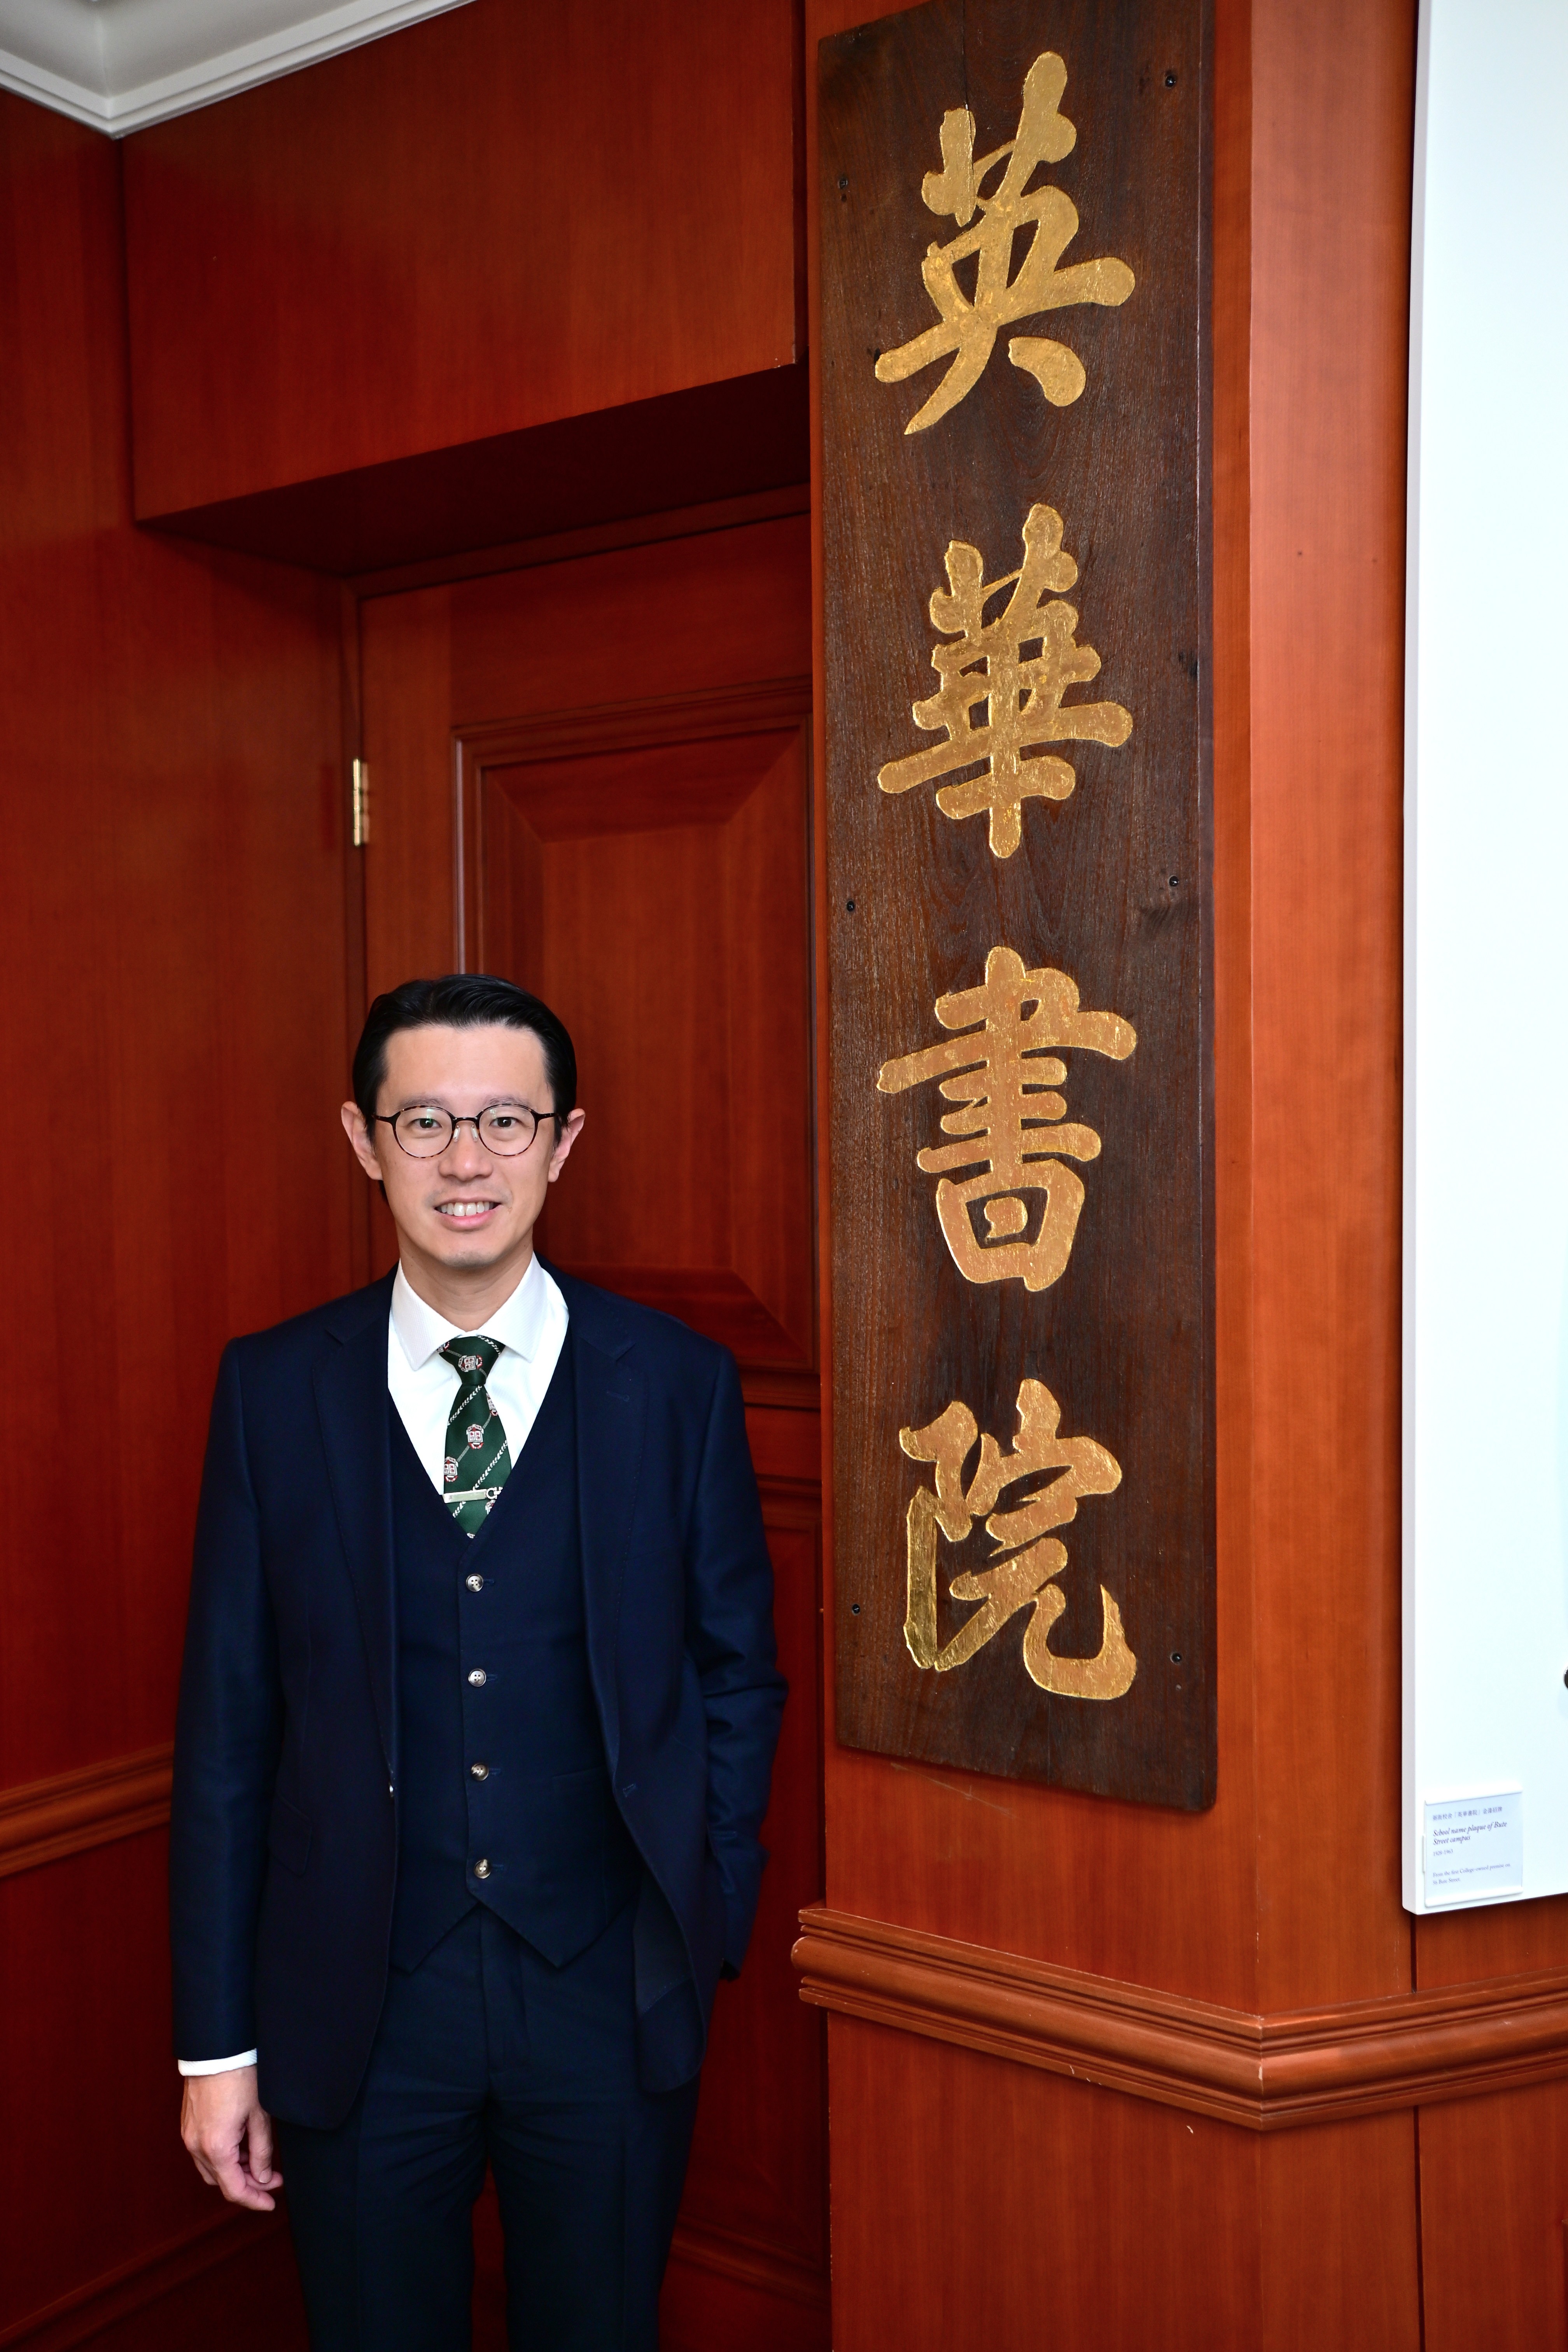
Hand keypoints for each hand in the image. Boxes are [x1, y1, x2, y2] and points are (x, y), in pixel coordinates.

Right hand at [180, 2066, 281, 2211]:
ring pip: (212, 2168)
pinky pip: (204, 2152)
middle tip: (273, 2177)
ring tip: (259, 2160)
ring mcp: (189, 2135)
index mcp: (216, 2147)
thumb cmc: (241, 2076)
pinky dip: (223, 2156)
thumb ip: (262, 2151)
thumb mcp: (261, 2115)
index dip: (254, 2200)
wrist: (218, 2049)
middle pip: (222, 2181)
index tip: (271, 2203)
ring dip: (234, 2170)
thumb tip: (263, 2177)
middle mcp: (196, 2146)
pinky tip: (242, 2146)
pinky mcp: (188, 2124)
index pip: (234, 2189)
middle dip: (248, 2184)